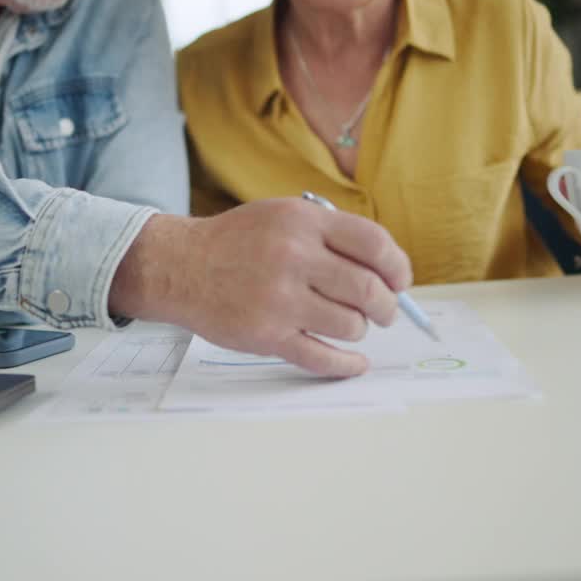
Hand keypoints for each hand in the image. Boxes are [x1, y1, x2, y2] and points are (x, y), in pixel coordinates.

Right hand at [111, 198, 413, 377]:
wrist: (180, 266)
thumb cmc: (238, 241)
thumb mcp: (282, 215)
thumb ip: (330, 235)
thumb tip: (386, 272)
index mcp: (303, 222)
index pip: (374, 244)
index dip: (397, 267)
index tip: (399, 280)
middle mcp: (294, 258)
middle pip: (368, 290)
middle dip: (386, 306)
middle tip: (383, 312)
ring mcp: (280, 299)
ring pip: (350, 325)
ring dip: (358, 330)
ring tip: (348, 325)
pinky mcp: (267, 335)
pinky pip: (322, 358)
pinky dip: (347, 365)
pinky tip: (354, 363)